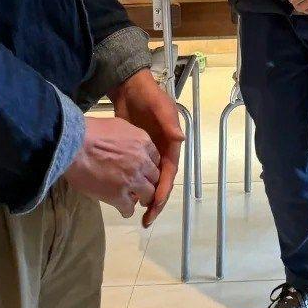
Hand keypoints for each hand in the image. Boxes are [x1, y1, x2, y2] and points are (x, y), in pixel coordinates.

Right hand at [64, 115, 161, 218]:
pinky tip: (123, 210)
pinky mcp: (118, 195)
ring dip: (142, 198)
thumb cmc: (91, 131)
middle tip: (141, 186)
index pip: (155, 159)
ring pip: (148, 194)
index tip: (143, 170)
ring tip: (135, 200)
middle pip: (155, 177)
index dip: (149, 166)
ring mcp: (132, 179)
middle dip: (149, 182)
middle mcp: (142, 161)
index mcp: (143, 142)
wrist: (75, 144)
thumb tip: (127, 144)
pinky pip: (129, 208)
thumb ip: (129, 137)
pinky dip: (127, 210)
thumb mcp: (118, 125)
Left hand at [108, 68, 184, 226]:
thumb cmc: (149, 96)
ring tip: (139, 215)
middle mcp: (162, 153)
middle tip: (147, 219)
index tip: (156, 204)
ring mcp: (148, 154)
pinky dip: (135, 186)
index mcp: (170, 145)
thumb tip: (181, 139)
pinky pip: (138, 174)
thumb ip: (169, 122)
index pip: (169, 173)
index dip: (164, 189)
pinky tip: (126, 197)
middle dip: (156, 201)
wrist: (130, 88)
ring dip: (146, 198)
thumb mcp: (160, 107)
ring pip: (149, 181)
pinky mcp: (135, 153)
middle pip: (161, 182)